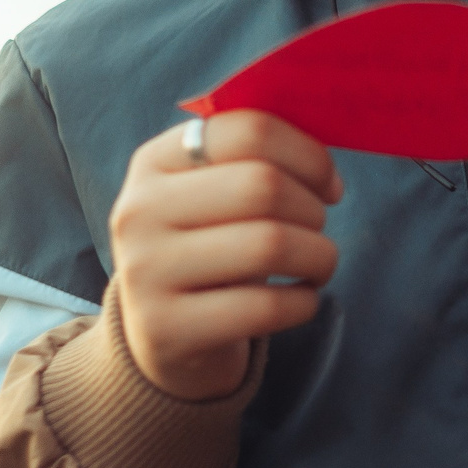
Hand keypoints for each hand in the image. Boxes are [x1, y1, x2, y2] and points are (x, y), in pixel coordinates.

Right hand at [110, 110, 344, 398]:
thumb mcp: (213, 194)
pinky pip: (267, 306)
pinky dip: (305, 302)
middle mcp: (139, 210)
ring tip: (318, 264)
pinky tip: (299, 299)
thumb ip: (257, 160)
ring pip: (271, 244)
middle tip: (317, 229)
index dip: (308, 155)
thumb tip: (326, 169)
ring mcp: (146, 272)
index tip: (329, 185)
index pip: (248, 131)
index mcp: (154, 161)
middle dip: (313, 209)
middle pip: (263, 186)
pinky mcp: (167, 329)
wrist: (163, 336)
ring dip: (319, 255)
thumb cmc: (210, 249)